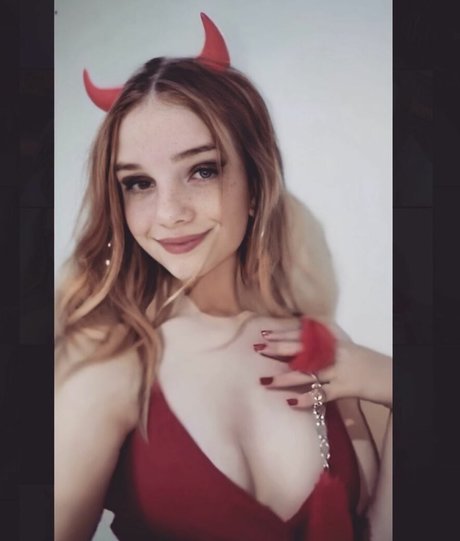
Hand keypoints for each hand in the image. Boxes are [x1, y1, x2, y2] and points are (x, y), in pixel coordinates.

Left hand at [254, 327, 391, 407]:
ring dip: (286, 378)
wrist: (391, 377)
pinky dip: (307, 399)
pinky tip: (292, 403)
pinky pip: (323, 394)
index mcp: (333, 341)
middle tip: (259, 349)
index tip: (264, 334)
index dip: (284, 333)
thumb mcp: (345, 348)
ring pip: (308, 373)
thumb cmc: (365, 363)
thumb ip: (325, 344)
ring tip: (266, 381)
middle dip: (279, 349)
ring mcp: (339, 370)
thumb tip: (302, 341)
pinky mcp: (345, 388)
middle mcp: (334, 353)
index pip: (304, 334)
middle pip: (303, 349)